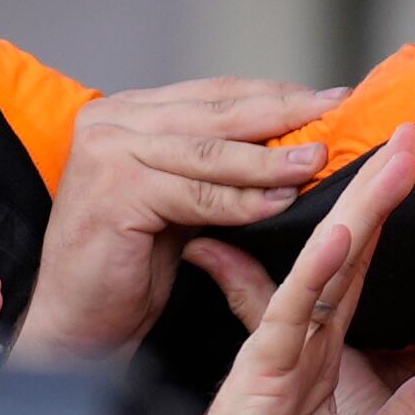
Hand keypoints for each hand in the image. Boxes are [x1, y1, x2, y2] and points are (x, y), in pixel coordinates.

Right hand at [26, 78, 338, 364]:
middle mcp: (111, 121)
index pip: (214, 94)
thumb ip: (216, 164)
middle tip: (336, 115)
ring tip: (317, 160)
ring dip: (271, 158)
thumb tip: (291, 143)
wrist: (78, 321)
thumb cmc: (127, 263)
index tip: (329, 98)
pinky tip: (280, 201)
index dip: (274, 95)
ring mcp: (108, 152)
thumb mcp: (178, 198)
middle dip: (283, 114)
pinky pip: (198, 194)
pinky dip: (243, 200)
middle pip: (216, 112)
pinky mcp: (114, 190)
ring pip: (211, 151)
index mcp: (126, 113)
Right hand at [183, 130, 414, 414]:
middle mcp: (296, 346)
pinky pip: (289, 316)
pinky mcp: (257, 378)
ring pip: (321, 268)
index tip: (414, 175)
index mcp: (319, 360)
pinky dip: (315, 276)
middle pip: (344, 254)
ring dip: (356, 212)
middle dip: (375, 192)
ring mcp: (276, 356)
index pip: (360, 278)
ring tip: (388, 160)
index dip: (386, 227)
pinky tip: (340, 238)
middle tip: (409, 133)